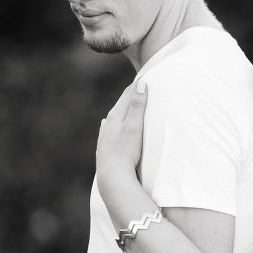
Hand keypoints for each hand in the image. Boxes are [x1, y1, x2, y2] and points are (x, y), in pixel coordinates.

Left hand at [96, 79, 147, 198]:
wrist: (112, 177)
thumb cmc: (125, 152)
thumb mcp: (134, 127)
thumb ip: (137, 106)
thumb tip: (140, 84)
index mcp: (115, 116)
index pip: (127, 94)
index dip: (138, 85)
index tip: (147, 75)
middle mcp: (107, 124)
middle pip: (121, 105)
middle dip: (131, 96)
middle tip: (141, 86)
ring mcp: (105, 136)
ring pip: (114, 118)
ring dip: (123, 110)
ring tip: (130, 106)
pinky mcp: (105, 147)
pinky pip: (110, 130)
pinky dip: (115, 124)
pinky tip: (108, 124)